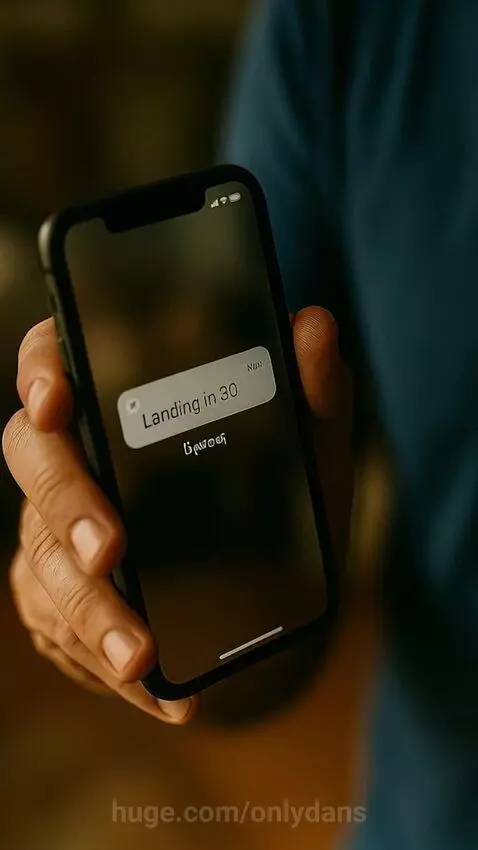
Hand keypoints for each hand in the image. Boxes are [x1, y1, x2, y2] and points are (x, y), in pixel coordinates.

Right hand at [2, 308, 351, 720]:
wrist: (269, 590)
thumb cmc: (278, 504)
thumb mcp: (306, 451)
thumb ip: (311, 392)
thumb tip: (316, 324)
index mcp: (118, 407)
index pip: (53, 361)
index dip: (39, 370)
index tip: (55, 399)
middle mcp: (75, 460)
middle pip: (33, 460)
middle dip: (66, 505)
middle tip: (112, 551)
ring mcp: (57, 533)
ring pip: (43, 559)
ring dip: (89, 612)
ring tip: (142, 655)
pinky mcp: (59, 599)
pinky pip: (63, 632)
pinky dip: (111, 667)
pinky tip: (163, 694)